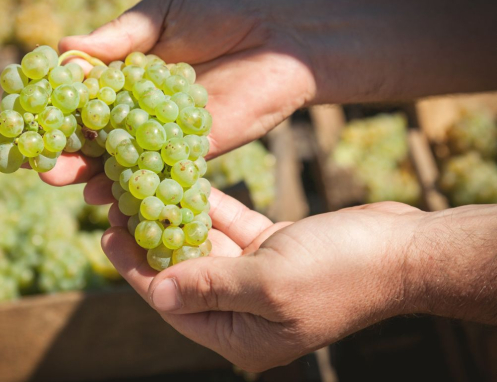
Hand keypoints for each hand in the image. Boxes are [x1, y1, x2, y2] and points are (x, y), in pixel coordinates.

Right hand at [40, 0, 315, 189]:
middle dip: (67, 152)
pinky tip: (110, 195)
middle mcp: (142, 109)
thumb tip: (63, 47)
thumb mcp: (163, 12)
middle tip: (38, 165)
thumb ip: (119, 36)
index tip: (24, 120)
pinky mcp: (196, 152)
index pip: (83, 98)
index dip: (54, 110)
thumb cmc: (223, 11)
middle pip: (96, 137)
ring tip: (63, 182)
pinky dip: (136, 185)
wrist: (280, 34)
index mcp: (128, 75)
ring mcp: (166, 134)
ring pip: (123, 160)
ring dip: (93, 174)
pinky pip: (160, 172)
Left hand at [102, 192, 424, 371]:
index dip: (137, 269)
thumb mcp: (270, 283)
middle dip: (152, 237)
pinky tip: (186, 179)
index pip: (174, 303)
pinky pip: (232, 227)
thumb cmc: (342, 273)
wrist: (405, 251)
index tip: (108, 234)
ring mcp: (260, 278)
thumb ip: (210, 286)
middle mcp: (246, 310)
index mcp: (242, 334)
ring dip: (177, 215)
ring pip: (206, 245)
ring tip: (143, 184)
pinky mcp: (274, 249)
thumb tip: (155, 294)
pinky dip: (212, 206)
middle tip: (118, 202)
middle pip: (185, 272)